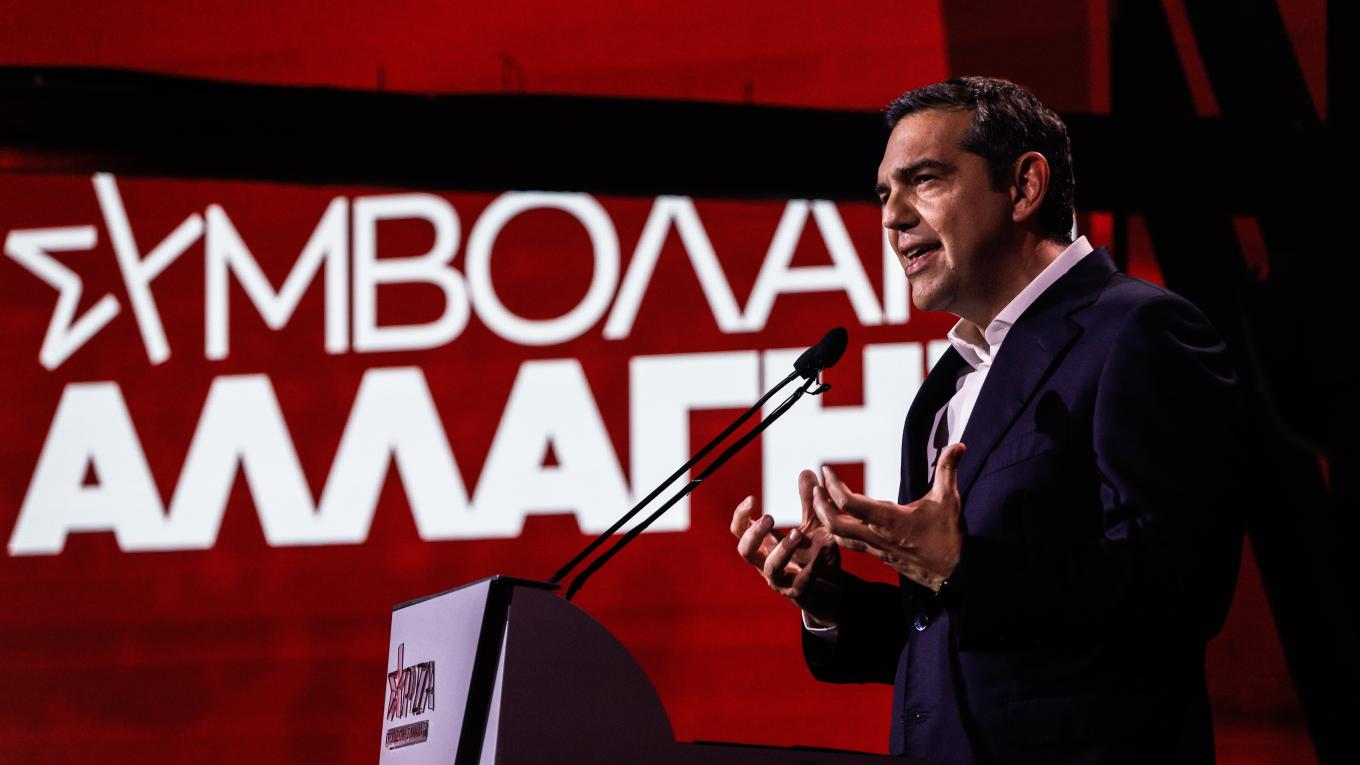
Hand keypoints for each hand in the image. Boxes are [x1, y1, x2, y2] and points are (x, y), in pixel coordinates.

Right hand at [731, 470, 842, 626]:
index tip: (752, 499)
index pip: (739, 531)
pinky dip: (812, 566)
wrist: (831, 592)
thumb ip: (808, 502)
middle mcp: (766, 563)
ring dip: (782, 549)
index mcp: (764, 546)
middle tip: (770, 517)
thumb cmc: (814, 557)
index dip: (741, 516)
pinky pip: (801, 582)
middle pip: (745, 550)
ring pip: (770, 568)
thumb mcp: (812, 526)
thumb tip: (806, 470)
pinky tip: (825, 551)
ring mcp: (781, 580)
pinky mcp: (800, 593)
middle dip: (754, 533)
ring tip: (798, 534)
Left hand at [814, 443, 966, 591]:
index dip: (834, 486)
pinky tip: (836, 520)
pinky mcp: (878, 555)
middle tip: (814, 487)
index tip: (826, 470)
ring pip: (839, 537)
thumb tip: (958, 445)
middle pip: (835, 525)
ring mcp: (876, 548)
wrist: (953, 574)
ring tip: (819, 500)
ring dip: (826, 518)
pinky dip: (838, 531)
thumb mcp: (949, 500)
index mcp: (890, 521)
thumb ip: (948, 469)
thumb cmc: (949, 537)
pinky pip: (850, 544)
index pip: (850, 504)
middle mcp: (877, 536)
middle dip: (820, 505)